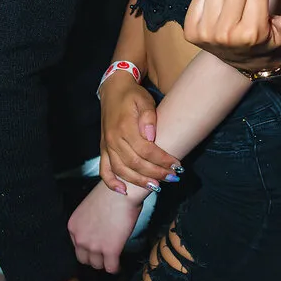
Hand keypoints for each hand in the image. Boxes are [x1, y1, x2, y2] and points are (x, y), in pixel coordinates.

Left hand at [68, 180, 143, 273]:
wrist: (124, 189)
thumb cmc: (111, 192)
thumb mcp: (90, 207)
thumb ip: (89, 223)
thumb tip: (98, 231)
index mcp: (73, 226)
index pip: (77, 246)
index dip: (88, 248)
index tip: (95, 248)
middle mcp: (80, 239)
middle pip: (84, 259)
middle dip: (94, 258)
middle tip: (104, 256)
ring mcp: (94, 246)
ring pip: (98, 265)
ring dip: (105, 263)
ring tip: (112, 260)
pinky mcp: (110, 250)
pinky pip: (111, 267)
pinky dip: (116, 268)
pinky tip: (119, 265)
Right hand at [100, 71, 180, 189]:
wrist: (114, 89)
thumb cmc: (133, 95)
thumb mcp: (144, 100)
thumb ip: (148, 117)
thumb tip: (151, 136)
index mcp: (125, 127)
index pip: (146, 150)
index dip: (162, 160)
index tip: (177, 165)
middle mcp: (114, 139)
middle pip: (135, 163)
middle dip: (155, 173)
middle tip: (172, 177)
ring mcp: (107, 146)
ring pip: (121, 170)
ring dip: (139, 181)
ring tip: (156, 186)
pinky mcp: (103, 149)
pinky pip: (104, 170)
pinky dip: (111, 182)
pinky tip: (124, 191)